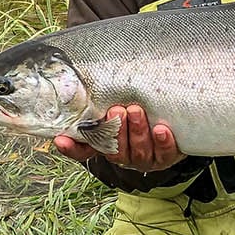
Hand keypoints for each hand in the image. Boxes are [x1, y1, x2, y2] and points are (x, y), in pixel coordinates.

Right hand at [54, 105, 185, 172]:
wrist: (173, 124)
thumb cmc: (139, 111)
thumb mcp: (119, 106)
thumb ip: (103, 99)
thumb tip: (82, 76)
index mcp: (107, 144)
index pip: (83, 150)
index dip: (71, 148)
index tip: (60, 140)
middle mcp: (123, 155)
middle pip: (115, 150)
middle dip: (116, 130)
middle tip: (116, 110)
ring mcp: (145, 158)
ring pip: (139, 151)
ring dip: (137, 131)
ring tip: (136, 111)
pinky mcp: (167, 157)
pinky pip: (164, 154)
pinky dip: (163, 142)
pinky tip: (161, 130)